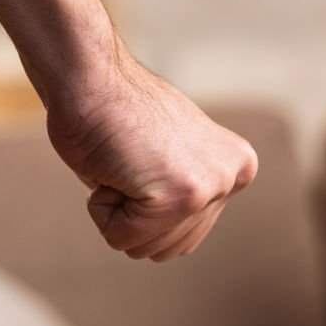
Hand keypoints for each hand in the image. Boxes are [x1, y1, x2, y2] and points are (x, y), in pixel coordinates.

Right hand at [44, 48, 257, 261]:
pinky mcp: (182, 196)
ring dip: (118, 210)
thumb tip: (181, 236)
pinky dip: (102, 207)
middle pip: (169, 246)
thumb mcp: (171, 157)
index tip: (145, 157)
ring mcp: (210, 187)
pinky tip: (113, 165)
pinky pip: (122, 237)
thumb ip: (186, 190)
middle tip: (130, 160)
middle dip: (134, 211)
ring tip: (124, 162)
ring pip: (145, 247)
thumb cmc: (115, 114)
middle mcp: (231, 177)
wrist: (90, 79)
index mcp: (235, 168)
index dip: (149, 203)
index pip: (186, 234)